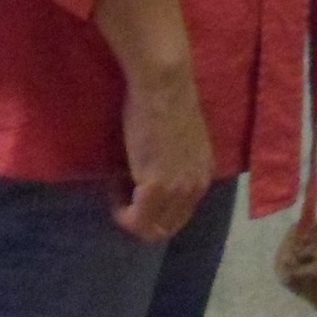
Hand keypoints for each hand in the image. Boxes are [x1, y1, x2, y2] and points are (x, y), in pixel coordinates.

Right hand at [113, 63, 214, 242]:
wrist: (164, 86)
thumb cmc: (165, 102)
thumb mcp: (178, 142)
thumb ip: (172, 164)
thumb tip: (150, 175)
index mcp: (203, 174)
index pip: (181, 213)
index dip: (155, 206)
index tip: (135, 186)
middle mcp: (196, 187)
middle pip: (168, 227)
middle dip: (143, 218)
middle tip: (124, 193)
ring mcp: (178, 190)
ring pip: (152, 230)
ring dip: (131, 216)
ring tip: (118, 189)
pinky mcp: (156, 188)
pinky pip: (136, 221)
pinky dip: (121, 212)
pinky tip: (114, 188)